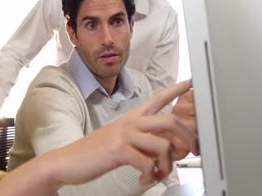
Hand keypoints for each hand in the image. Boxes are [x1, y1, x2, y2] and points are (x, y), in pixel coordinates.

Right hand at [47, 80, 198, 187]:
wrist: (67, 160)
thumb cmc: (93, 152)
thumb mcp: (118, 139)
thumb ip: (140, 139)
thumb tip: (163, 148)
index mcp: (130, 119)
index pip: (156, 99)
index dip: (175, 90)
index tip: (190, 82)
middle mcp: (129, 123)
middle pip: (169, 121)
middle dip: (188, 136)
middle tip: (195, 149)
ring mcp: (123, 135)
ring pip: (163, 145)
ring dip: (167, 165)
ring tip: (159, 174)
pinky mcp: (118, 150)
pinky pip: (148, 163)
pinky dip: (151, 175)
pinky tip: (144, 179)